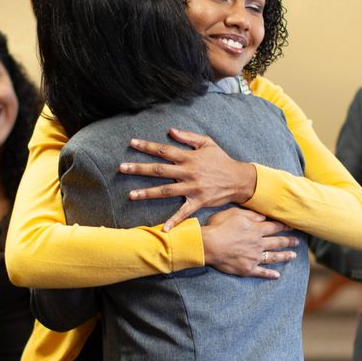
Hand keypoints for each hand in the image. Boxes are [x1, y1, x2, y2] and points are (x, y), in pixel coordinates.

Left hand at [119, 128, 256, 230]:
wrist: (239, 179)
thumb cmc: (221, 160)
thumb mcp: (207, 143)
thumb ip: (188, 137)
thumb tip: (171, 131)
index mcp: (189, 157)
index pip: (164, 150)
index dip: (147, 146)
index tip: (132, 143)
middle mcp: (188, 172)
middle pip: (159, 170)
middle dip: (139, 169)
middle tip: (121, 168)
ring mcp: (192, 188)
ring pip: (166, 191)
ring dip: (147, 193)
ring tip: (130, 195)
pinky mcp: (198, 202)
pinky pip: (184, 212)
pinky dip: (174, 221)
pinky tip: (163, 229)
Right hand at [202, 207, 297, 278]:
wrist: (209, 245)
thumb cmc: (219, 227)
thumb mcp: (234, 213)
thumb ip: (251, 215)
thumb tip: (264, 217)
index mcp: (256, 229)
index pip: (274, 227)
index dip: (284, 226)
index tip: (292, 226)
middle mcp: (258, 243)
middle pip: (277, 242)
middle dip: (289, 241)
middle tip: (298, 242)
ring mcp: (254, 257)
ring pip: (273, 256)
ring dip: (284, 256)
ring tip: (293, 256)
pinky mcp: (247, 269)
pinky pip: (262, 272)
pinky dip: (270, 274)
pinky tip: (277, 275)